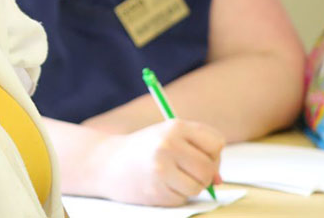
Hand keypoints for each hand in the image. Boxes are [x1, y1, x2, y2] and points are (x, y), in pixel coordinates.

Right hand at [94, 120, 224, 206]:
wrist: (105, 162)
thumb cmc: (143, 149)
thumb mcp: (169, 137)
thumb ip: (198, 151)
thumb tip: (218, 180)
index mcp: (175, 126)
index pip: (216, 143)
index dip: (212, 153)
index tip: (199, 155)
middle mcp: (168, 145)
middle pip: (208, 168)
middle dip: (203, 174)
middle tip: (186, 171)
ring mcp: (161, 168)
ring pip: (198, 186)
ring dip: (190, 186)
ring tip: (171, 177)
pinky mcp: (156, 190)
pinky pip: (183, 198)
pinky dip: (175, 195)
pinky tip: (159, 185)